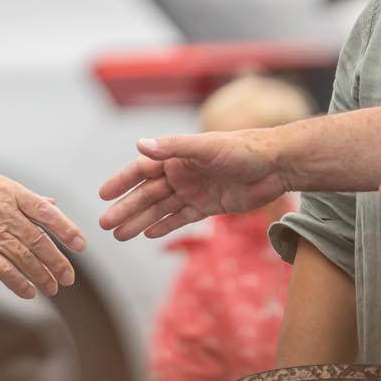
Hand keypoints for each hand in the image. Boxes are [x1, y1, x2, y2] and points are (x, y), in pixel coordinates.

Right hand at [0, 167, 86, 298]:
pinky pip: (4, 270)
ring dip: (42, 275)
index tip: (80, 244)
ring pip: (25, 257)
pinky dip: (19, 283)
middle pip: (39, 240)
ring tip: (53, 287)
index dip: (66, 229)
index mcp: (9, 191)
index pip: (46, 212)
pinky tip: (28, 292)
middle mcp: (2, 211)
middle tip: (68, 276)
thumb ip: (23, 198)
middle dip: (57, 261)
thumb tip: (49, 205)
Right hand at [97, 130, 284, 239]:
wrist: (277, 166)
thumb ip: (172, 147)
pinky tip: (148, 235)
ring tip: (120, 235)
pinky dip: (165, 226)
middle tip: (105, 224)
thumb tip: (139, 145)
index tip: (103, 195)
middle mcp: (181, 173)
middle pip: (147, 194)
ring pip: (161, 209)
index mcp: (176, 156)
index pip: (141, 170)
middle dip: (126, 208)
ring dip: (140, 221)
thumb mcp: (205, 146)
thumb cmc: (242, 149)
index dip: (122, 182)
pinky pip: (181, 218)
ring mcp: (194, 191)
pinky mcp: (209, 206)